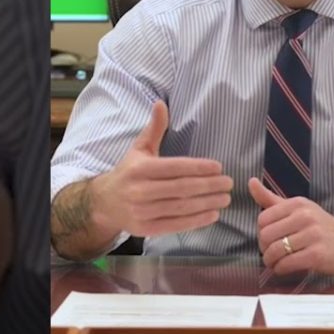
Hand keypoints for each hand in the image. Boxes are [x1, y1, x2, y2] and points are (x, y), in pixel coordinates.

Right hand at [90, 100, 232, 237]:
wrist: (105, 203)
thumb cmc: (128, 172)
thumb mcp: (139, 149)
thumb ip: (154, 129)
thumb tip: (161, 103)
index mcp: (139, 169)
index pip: (174, 167)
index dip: (198, 167)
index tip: (218, 167)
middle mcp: (139, 191)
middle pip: (181, 188)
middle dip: (208, 186)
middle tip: (228, 183)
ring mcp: (142, 212)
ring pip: (181, 207)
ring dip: (207, 203)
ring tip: (225, 199)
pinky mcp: (145, 229)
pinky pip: (175, 225)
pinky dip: (196, 221)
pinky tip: (212, 214)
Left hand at [248, 178, 333, 275]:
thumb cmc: (320, 226)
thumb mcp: (298, 208)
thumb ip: (271, 199)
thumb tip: (250, 182)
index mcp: (297, 204)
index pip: (263, 219)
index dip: (261, 232)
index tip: (269, 239)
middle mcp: (305, 217)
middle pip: (266, 235)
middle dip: (264, 248)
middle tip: (270, 254)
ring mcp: (312, 236)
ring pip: (275, 251)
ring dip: (271, 261)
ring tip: (275, 263)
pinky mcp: (317, 255)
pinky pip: (287, 264)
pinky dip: (280, 269)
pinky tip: (283, 268)